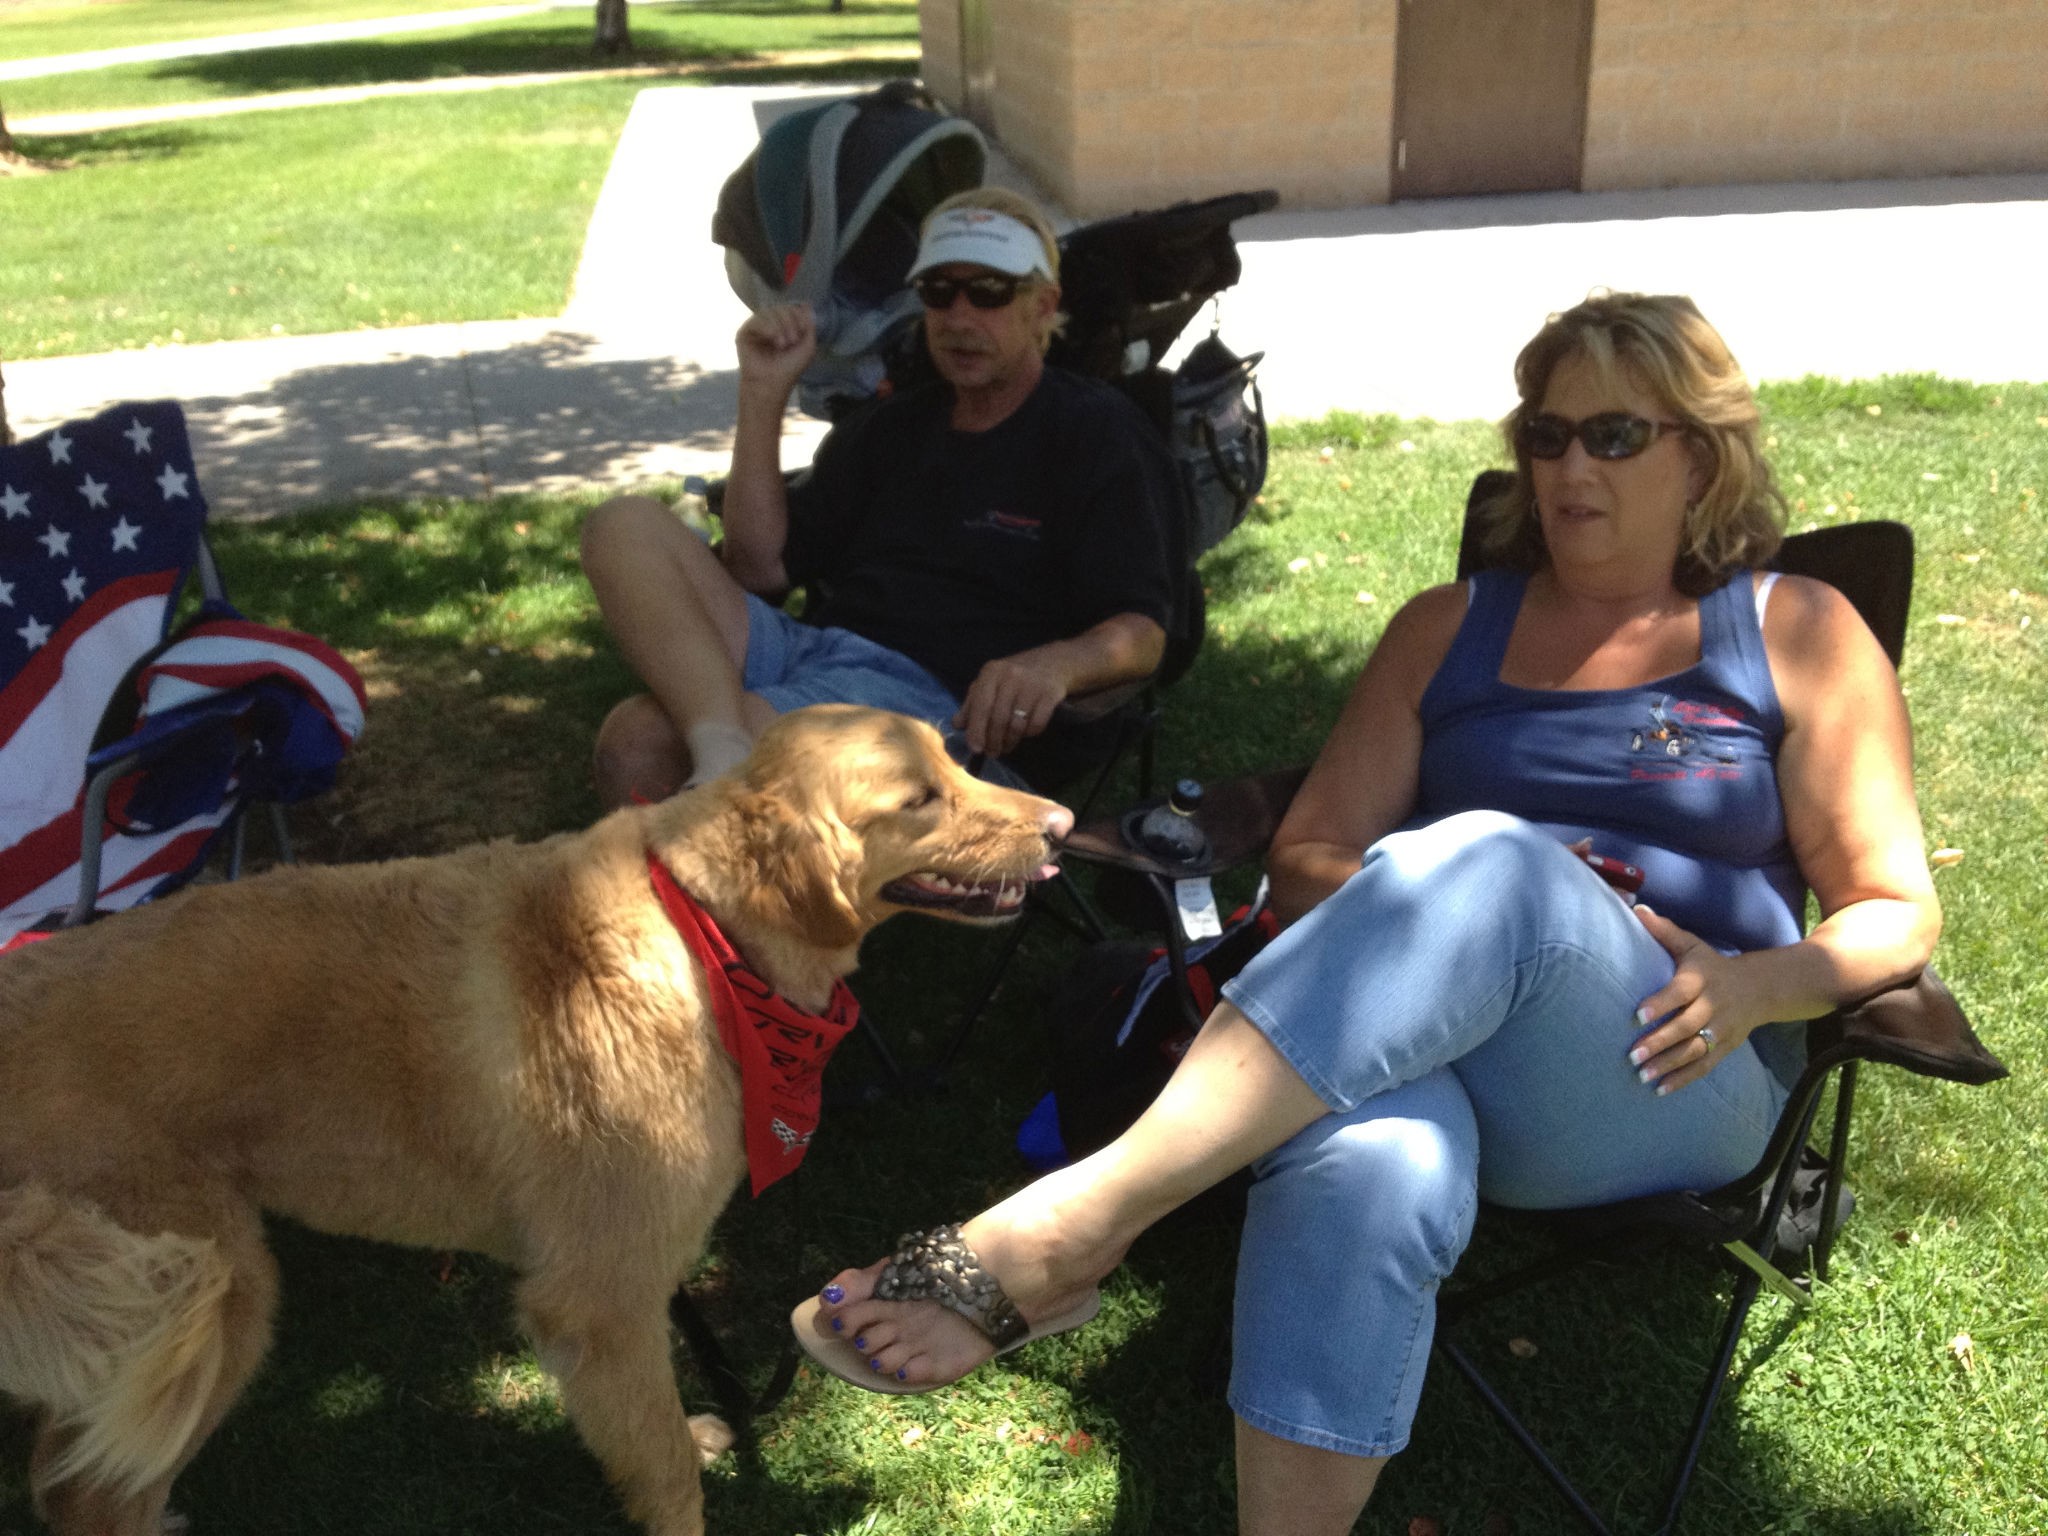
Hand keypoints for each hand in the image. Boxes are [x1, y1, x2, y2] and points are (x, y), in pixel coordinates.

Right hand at [735, 303, 816, 399]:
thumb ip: (809, 324)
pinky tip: (772, 339)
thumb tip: (806, 303)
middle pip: (781, 307)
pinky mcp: (744, 333)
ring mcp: (757, 328)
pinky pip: (756, 319)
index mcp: (784, 327)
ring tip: (782, 344)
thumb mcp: (807, 346)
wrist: (772, 383)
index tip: (803, 331)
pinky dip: (767, 327)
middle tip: (792, 341)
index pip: (791, 308)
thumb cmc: (789, 368)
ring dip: (780, 326)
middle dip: (790, 322)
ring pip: (769, 311)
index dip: (798, 315)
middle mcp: (770, 325)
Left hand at [955, 654, 1069, 758]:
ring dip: (1010, 741)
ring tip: (1008, 746)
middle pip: (998, 718)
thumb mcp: (991, 682)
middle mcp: (1011, 676)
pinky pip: (1036, 724)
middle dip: (994, 741)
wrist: (1055, 661)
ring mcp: (1032, 684)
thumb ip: (973, 702)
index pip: (980, 705)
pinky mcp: (1051, 693)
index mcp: (992, 672)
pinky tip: (1026, 733)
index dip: (976, 730)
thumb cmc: (1017, 676)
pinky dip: (1030, 733)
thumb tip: (957, 724)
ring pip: (1017, 724)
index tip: (975, 749)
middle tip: (993, 753)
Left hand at [1626, 905, 1773, 1094]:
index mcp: (1702, 980)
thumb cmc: (1712, 964)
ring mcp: (1721, 1030)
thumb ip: (1663, 930)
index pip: (1680, 992)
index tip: (1636, 1015)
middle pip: (1686, 1027)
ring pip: (1695, 1051)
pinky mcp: (1725, 1047)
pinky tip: (1660, 1090)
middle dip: (1659, 1042)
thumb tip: (1636, 907)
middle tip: (1632, 1055)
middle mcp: (1713, 1007)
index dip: (1660, 1004)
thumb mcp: (1692, 945)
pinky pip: (1705, 1066)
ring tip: (1642, 1075)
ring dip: (1669, 1065)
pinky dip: (1683, 1079)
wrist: (1761, 987)